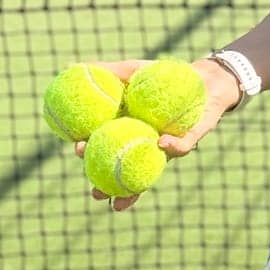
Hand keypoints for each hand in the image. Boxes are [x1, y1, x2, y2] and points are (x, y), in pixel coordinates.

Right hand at [72, 57, 239, 210]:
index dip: (90, 153)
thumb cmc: (162, 76)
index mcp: (126, 130)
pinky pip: (182, 147)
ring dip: (134, 189)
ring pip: (148, 172)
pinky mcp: (190, 140)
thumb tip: (69, 67)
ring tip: (120, 201)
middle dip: (107, 187)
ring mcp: (166, 147)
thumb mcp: (132, 70)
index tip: (77, 149)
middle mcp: (144, 144)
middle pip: (121, 170)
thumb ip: (106, 71)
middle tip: (96, 192)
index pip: (103, 147)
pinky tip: (161, 144)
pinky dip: (173, 147)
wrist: (200, 75)